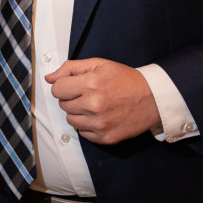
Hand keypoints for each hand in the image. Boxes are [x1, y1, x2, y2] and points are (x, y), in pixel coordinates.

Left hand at [44, 59, 161, 146]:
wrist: (152, 98)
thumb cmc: (125, 80)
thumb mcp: (99, 65)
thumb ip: (71, 68)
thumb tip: (49, 78)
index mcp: (91, 84)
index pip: (57, 89)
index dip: (64, 86)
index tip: (74, 85)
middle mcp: (93, 105)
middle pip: (62, 105)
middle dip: (72, 98)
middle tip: (89, 94)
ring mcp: (99, 124)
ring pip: (70, 120)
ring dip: (78, 113)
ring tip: (95, 105)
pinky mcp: (105, 137)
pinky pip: (82, 133)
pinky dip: (88, 125)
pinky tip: (101, 116)